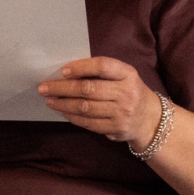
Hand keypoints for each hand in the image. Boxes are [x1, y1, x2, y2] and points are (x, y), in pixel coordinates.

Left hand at [38, 57, 157, 146]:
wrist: (150, 119)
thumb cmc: (129, 91)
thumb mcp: (123, 76)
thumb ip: (101, 72)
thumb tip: (65, 73)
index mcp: (128, 74)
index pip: (102, 66)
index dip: (81, 67)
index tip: (63, 71)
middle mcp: (127, 93)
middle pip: (88, 89)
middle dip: (62, 88)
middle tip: (44, 88)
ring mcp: (122, 113)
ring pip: (85, 107)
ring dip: (63, 103)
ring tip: (49, 100)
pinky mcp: (116, 128)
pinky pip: (88, 122)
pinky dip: (72, 116)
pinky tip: (62, 111)